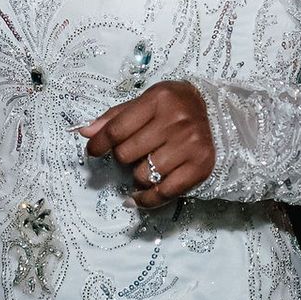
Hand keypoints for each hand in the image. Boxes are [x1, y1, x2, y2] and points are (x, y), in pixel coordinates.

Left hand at [78, 80, 214, 209]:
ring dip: (138, 175)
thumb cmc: (173, 107)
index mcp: (159, 100)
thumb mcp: (145, 102)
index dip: (99, 144)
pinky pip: (164, 193)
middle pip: (127, 154)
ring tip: (147, 164)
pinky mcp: (200, 167)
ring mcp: (189, 146)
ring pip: (143, 175)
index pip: (117, 129)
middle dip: (123, 157)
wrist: (215, 113)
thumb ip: (115, 118)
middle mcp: (176, 121)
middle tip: (132, 152)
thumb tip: (85, 133)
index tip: (93, 152)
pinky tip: (139, 197)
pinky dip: (147, 200)